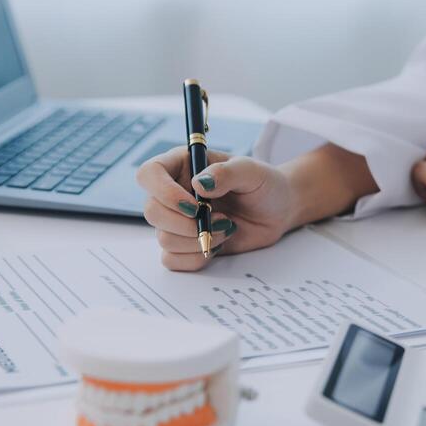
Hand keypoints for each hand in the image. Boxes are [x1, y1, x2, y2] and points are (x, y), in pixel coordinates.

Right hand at [137, 147, 295, 270]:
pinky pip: (172, 260)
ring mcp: (176, 221)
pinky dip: (196, 258)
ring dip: (198, 240)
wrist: (277, 211)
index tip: (194, 205)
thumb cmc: (263, 184)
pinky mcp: (184, 245)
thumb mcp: (251, 171)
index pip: (149, 174)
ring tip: (226, 229)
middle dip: (186, 224)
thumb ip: (226, 173)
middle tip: (219, 220)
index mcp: (181, 166)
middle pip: (152, 211)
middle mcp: (172, 193)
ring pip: (164, 239)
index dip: (163, 192)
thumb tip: (199, 184)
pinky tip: (217, 245)